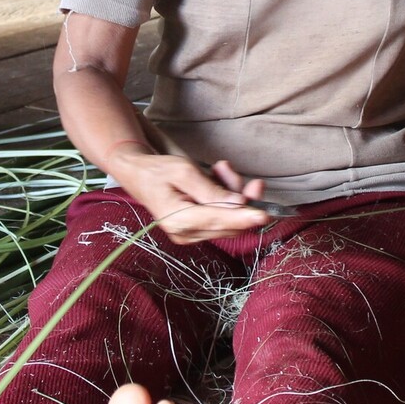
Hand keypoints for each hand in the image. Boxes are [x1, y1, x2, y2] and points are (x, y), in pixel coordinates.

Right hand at [110, 149, 273, 243]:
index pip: (219, 221)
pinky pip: (223, 219)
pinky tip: (217, 179)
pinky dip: (227, 200)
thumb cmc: (158, 170)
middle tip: (250, 178)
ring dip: (234, 195)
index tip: (265, 214)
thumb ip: (210, 189)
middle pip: (230, 224)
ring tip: (222, 169)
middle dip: (244, 200)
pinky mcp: (197, 230)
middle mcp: (186, 233)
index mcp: (179, 219)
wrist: (139, 175)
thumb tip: (237, 203)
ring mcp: (192, 234)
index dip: (244, 218)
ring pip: (230, 221)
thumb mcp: (183, 171)